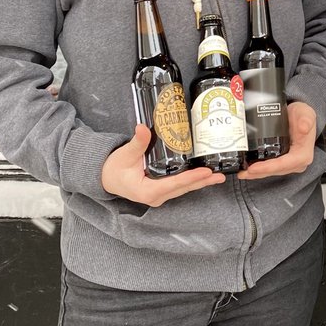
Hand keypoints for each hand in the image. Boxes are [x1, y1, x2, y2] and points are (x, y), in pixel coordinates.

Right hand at [102, 125, 225, 205]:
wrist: (106, 178)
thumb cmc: (114, 168)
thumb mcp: (125, 154)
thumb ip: (137, 143)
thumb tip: (142, 128)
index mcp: (147, 191)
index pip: (173, 184)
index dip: (190, 178)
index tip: (205, 172)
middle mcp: (156, 197)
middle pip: (183, 188)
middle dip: (202, 181)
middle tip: (219, 175)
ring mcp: (159, 196)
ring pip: (183, 189)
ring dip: (200, 182)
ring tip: (218, 176)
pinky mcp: (161, 191)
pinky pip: (179, 187)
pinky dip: (192, 181)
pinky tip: (204, 176)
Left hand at [238, 100, 316, 179]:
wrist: (301, 116)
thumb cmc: (303, 115)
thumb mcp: (306, 113)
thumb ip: (306, 119)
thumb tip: (304, 127)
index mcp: (303, 154)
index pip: (284, 164)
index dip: (268, 168)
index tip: (253, 168)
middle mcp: (297, 162)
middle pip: (275, 170)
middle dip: (259, 173)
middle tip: (242, 173)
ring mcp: (290, 163)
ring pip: (272, 171)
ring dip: (257, 174)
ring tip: (242, 173)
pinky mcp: (284, 162)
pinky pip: (271, 168)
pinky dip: (260, 170)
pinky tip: (248, 170)